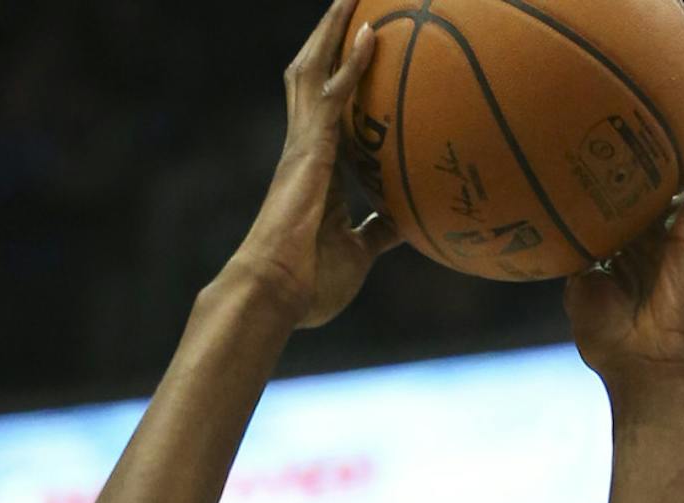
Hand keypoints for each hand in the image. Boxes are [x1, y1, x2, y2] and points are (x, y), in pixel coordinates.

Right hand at [234, 0, 400, 328]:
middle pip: (312, 75)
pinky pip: (333, 95)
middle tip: (350, 1)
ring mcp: (304, 145)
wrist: (277, 293)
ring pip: (314, 70)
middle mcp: (305, 147)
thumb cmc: (311, 284)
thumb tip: (406, 224)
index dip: (337, 75)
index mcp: (316, 169)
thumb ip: (379, 232)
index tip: (357, 47)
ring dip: (333, 30)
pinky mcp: (309, 151)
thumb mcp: (359, 253)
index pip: (326, 108)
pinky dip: (352, 63)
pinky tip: (372, 34)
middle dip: (328, 36)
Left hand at [564, 54, 683, 394]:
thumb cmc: (607, 338)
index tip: (616, 99)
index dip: (632, 138)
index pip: (635, 173)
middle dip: (674, 109)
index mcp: (634, 232)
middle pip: (672, 153)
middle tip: (672, 61)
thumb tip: (543, 213)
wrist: (641, 369)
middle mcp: (662, 222)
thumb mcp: (576, 282)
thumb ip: (569, 246)